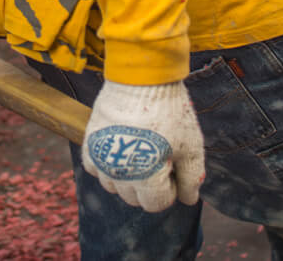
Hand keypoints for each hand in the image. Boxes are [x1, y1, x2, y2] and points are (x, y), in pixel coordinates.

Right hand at [82, 80, 203, 211]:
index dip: (170, 188)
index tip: (174, 165)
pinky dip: (106, 164)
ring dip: (127, 176)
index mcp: (146, 178)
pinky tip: (121, 147)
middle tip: (159, 155)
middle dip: (149, 184)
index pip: (156, 204)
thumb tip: (188, 199)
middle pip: (134, 198)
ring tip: (140, 149)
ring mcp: (101, 158)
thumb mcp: (192, 146)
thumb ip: (192, 179)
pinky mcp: (91, 142)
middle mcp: (119, 173)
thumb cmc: (170, 112)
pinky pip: (95, 169)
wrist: (142, 77)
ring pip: (113, 186)